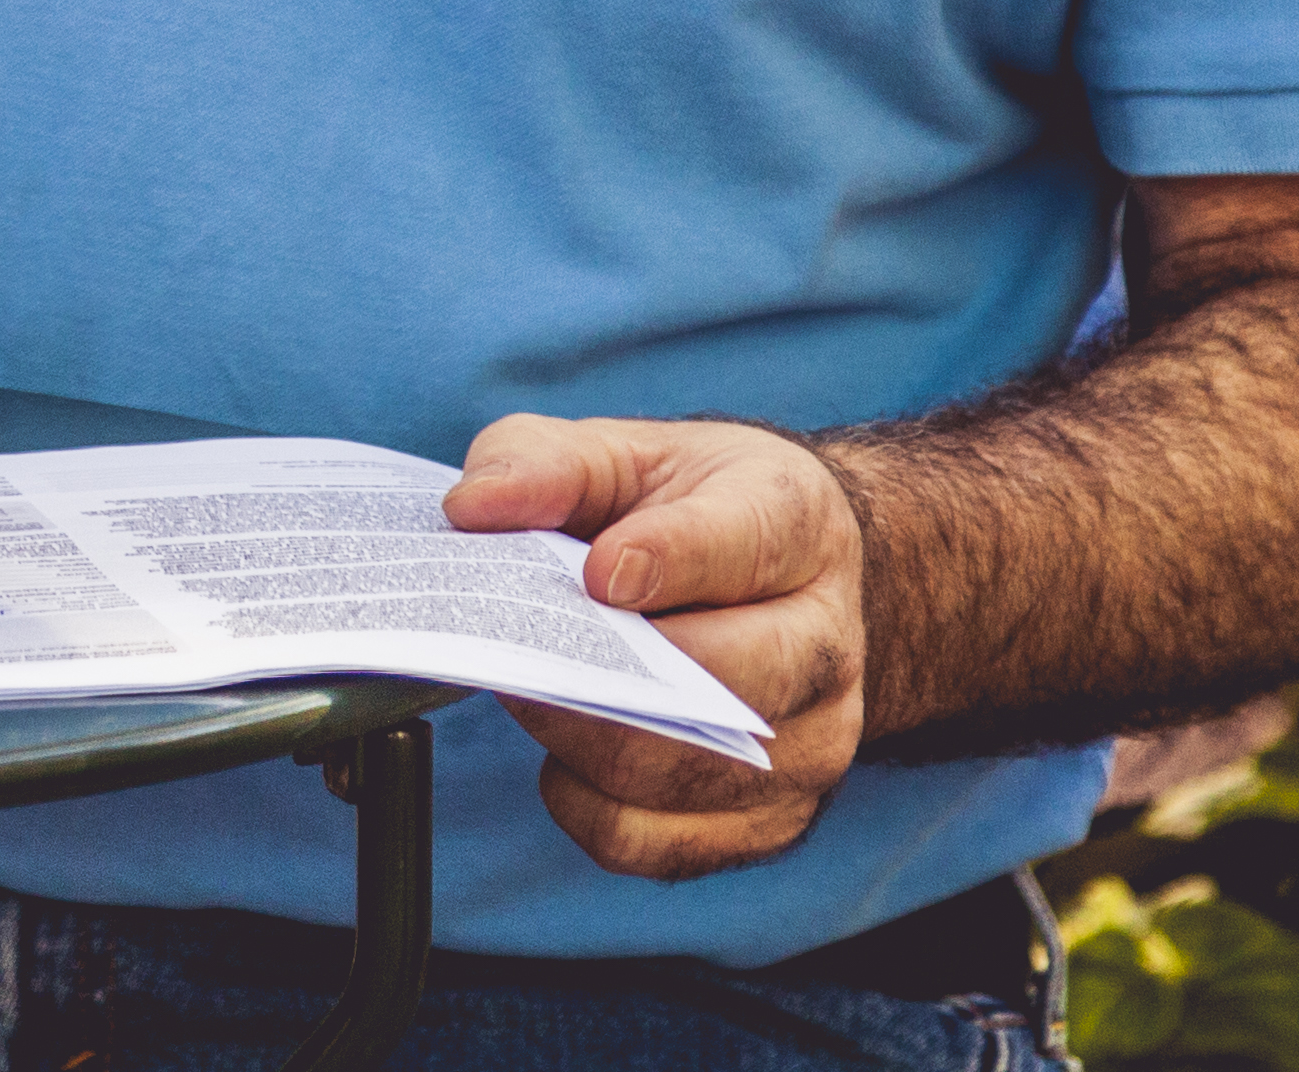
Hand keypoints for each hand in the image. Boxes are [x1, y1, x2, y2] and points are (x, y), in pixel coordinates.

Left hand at [447, 415, 870, 878]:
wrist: (784, 581)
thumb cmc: (686, 508)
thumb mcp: (621, 452)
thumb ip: (544, 465)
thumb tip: (472, 508)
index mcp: (795, 522)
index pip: (741, 545)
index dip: (667, 560)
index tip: (594, 574)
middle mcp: (825, 640)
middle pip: (720, 681)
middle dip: (597, 671)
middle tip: (516, 647)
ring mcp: (813, 741)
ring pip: (680, 772)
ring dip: (579, 741)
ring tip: (531, 690)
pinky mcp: (775, 820)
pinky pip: (659, 844)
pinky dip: (589, 809)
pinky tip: (565, 757)